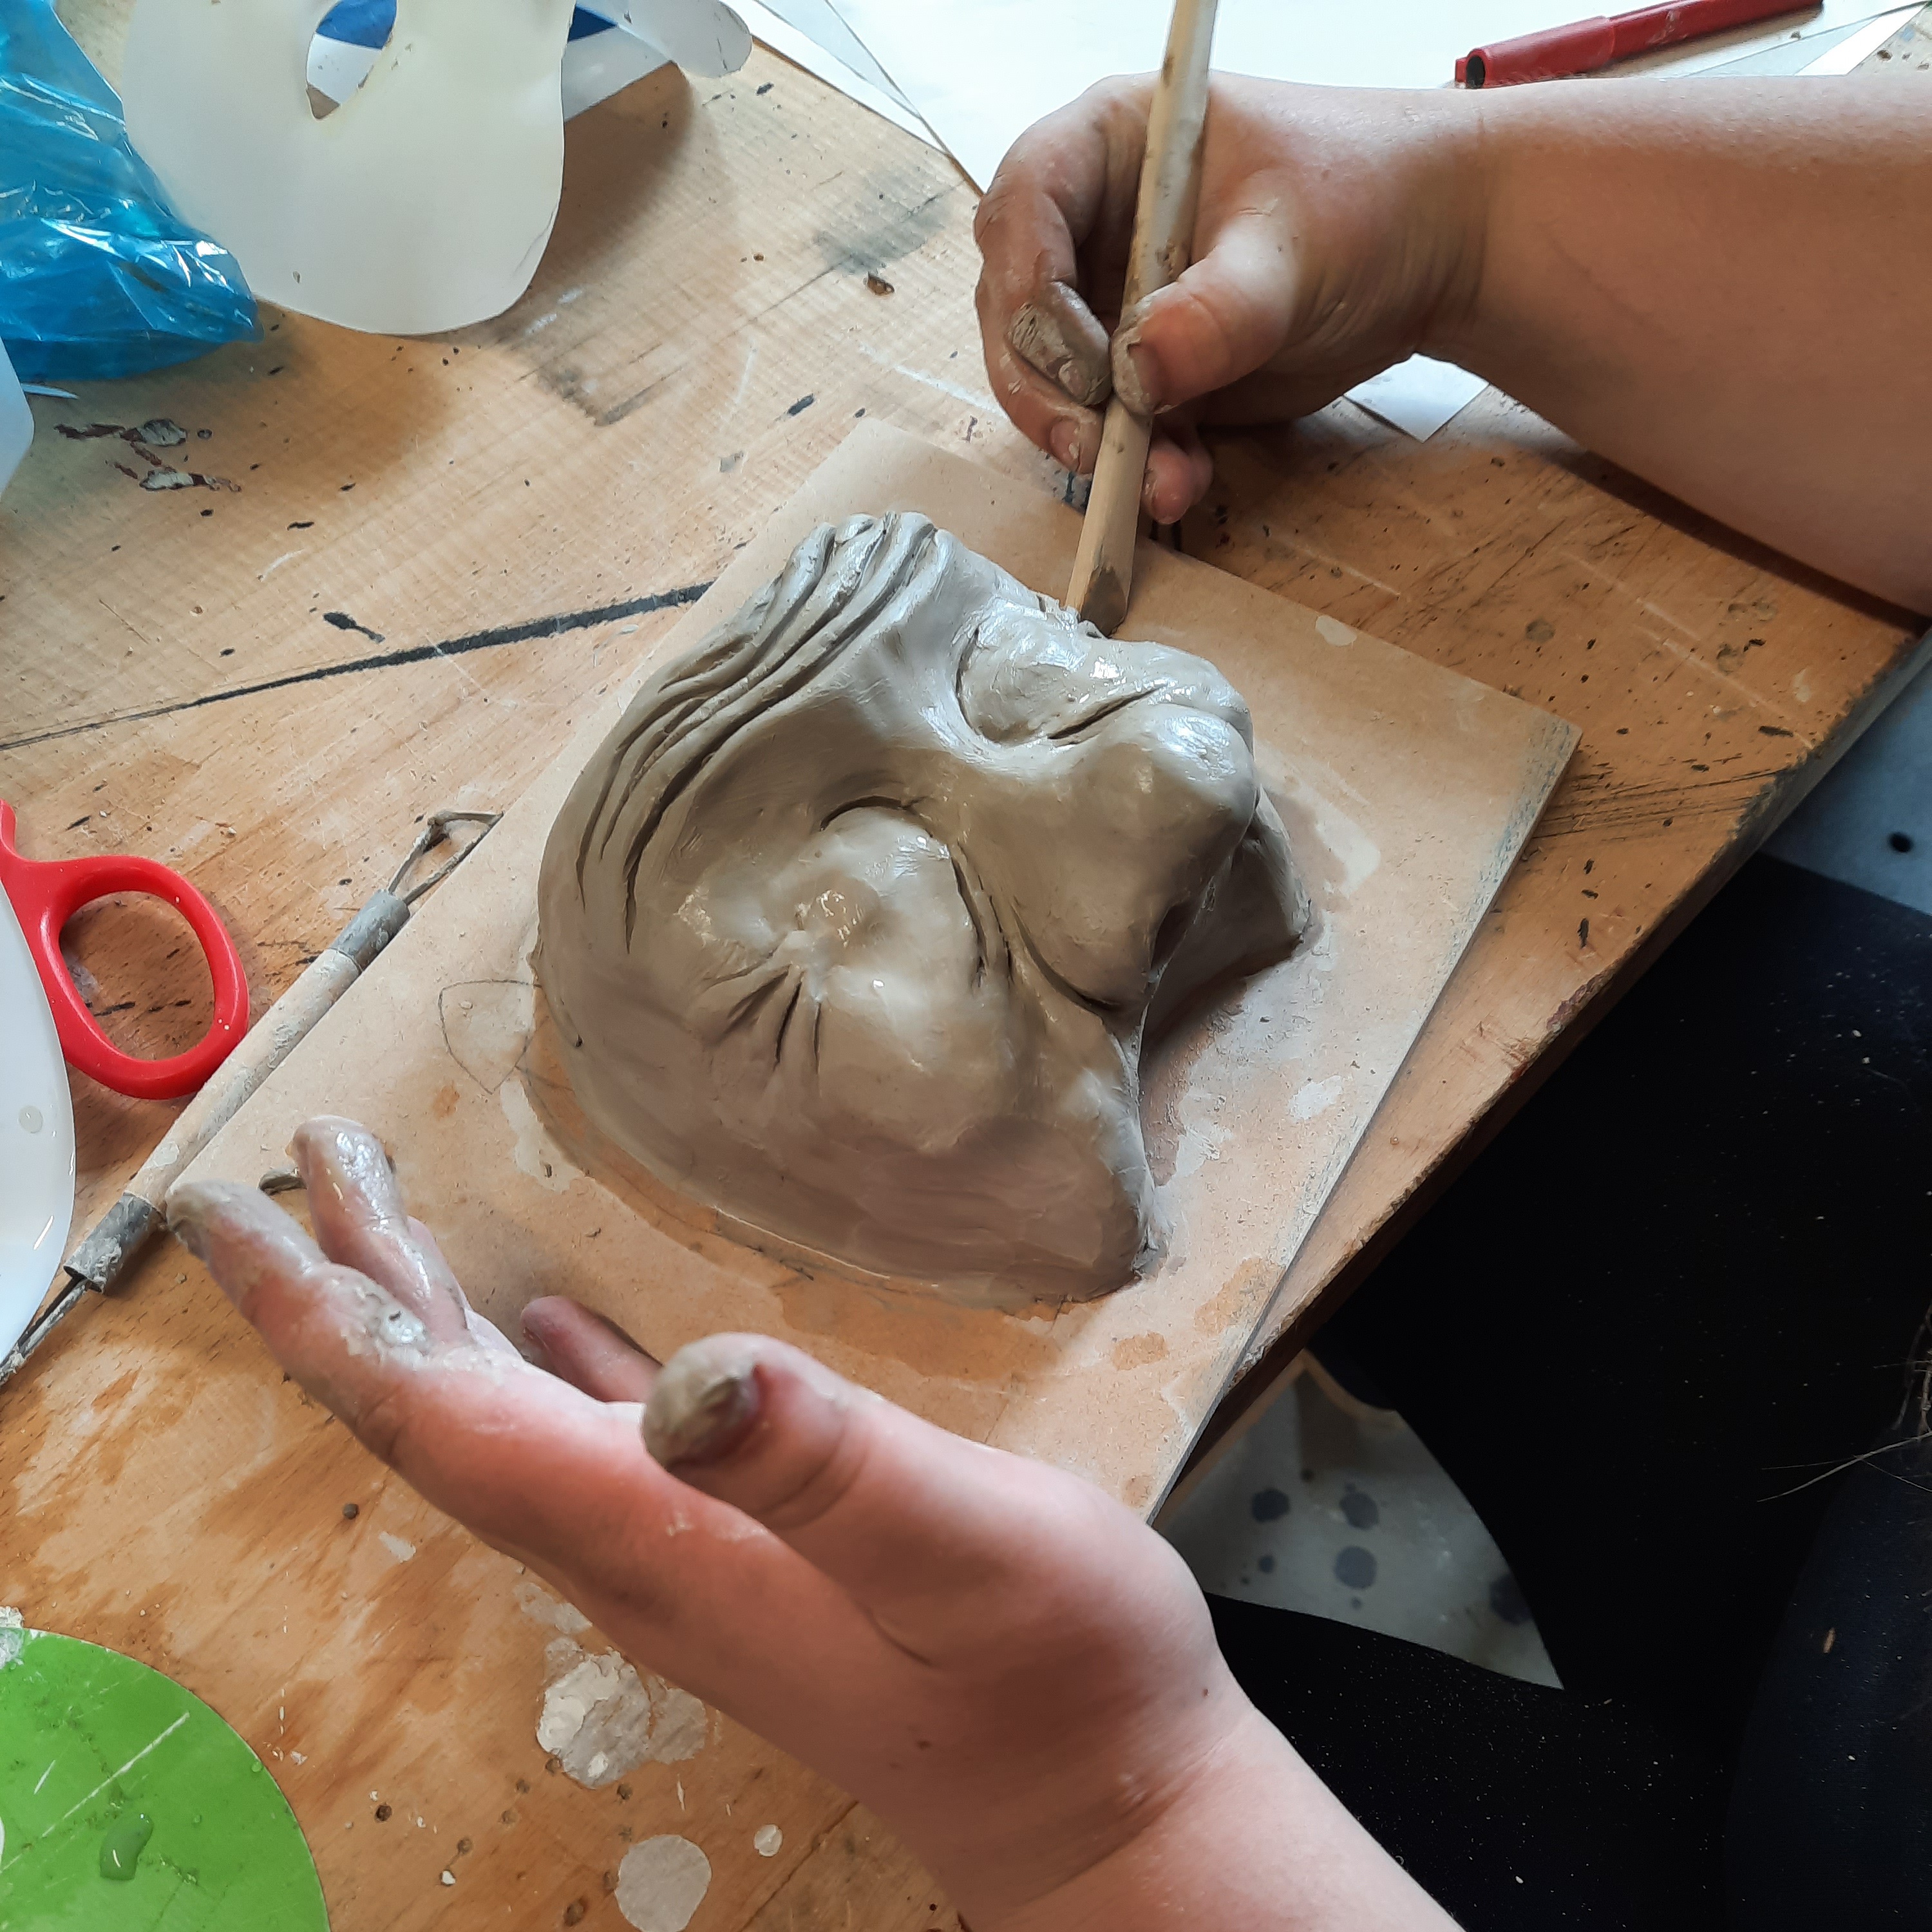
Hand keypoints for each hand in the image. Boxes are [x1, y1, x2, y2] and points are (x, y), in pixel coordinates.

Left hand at [169, 1116, 1446, 1929]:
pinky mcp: (736, 1553)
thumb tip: (688, 1378)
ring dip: (424, 1321)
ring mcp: (682, 1558)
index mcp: (659, 1538)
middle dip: (346, 1291)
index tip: (233, 1214)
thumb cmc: (1055, 1675)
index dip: (329, 1312)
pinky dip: (535, 1367)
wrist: (1101, 1801)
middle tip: (279, 1174)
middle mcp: (636, 1552)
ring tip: (373, 1222)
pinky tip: (540, 1321)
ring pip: (499, 1422)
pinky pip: (586, 1441)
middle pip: (439, 1414)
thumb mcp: (966, 1550)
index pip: (442, 1418)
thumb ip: (832, 1465)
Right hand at [974, 77, 1480, 522]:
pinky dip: (1137, 464)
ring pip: (1050, 381)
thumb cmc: (1363, 200)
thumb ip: (1216, 311)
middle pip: (1015, 307)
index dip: (1029, 283)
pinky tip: (1177, 483)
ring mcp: (1110, 301)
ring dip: (1087, 440)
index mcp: (1112, 146)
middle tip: (1090, 441)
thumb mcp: (1292, 249)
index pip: (1025, 204)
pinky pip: (1111, 426)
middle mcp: (1093, 224)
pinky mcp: (1142, 370)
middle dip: (1044, 385)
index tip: (1080, 356)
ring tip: (1149, 480)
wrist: (1426, 251)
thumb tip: (1139, 374)